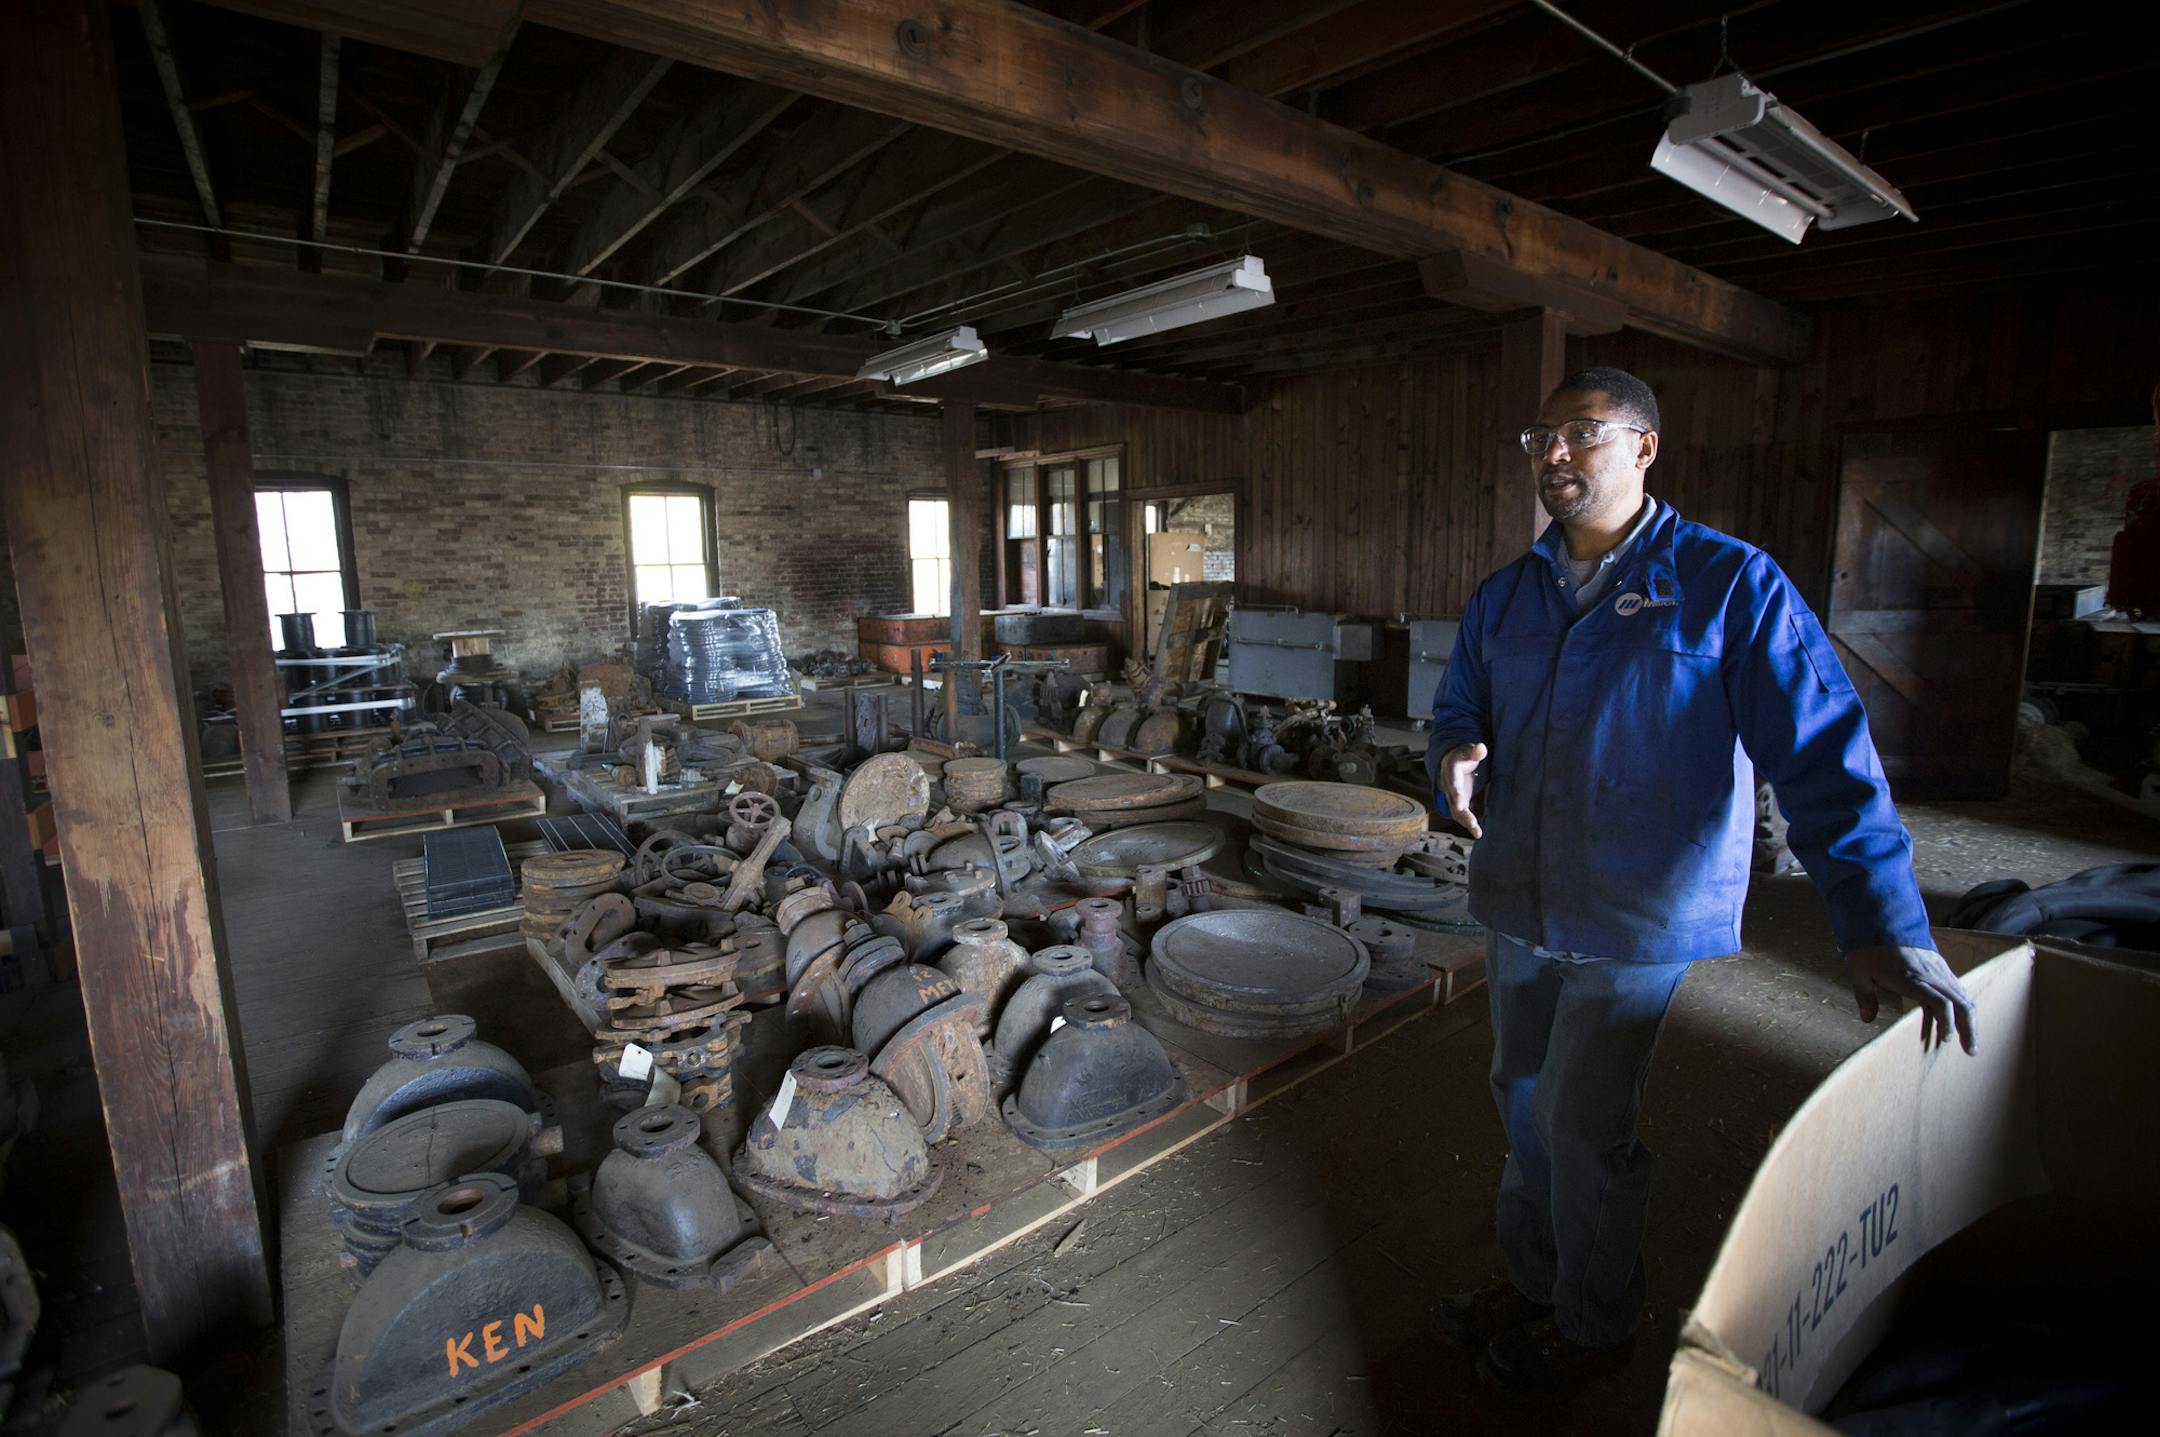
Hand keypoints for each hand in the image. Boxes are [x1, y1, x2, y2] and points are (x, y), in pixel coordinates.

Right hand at [1438, 742, 1485, 838]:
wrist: (1450, 763)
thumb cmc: (1461, 756)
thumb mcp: (1467, 750)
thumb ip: (1475, 751)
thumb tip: (1481, 748)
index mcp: (1450, 773)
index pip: (1452, 784)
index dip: (1456, 794)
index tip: (1461, 804)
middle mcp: (1449, 787)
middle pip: (1453, 802)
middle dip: (1461, 813)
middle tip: (1471, 822)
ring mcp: (1452, 797)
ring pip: (1456, 812)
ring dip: (1466, 822)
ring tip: (1477, 831)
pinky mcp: (1458, 804)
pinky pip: (1462, 816)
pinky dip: (1469, 825)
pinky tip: (1478, 834)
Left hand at [1846, 944, 1977, 1055]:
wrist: (1881, 916)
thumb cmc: (1869, 945)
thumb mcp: (1859, 970)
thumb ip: (1865, 996)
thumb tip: (1867, 1019)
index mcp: (1912, 978)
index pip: (1940, 1002)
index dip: (1947, 1022)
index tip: (1947, 1039)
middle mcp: (1931, 974)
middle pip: (1960, 1002)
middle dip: (1969, 1028)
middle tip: (1971, 1052)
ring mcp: (1938, 969)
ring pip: (1963, 996)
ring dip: (1969, 1020)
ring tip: (1970, 1043)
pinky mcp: (1940, 966)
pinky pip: (1957, 989)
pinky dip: (1962, 1007)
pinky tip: (1959, 1022)